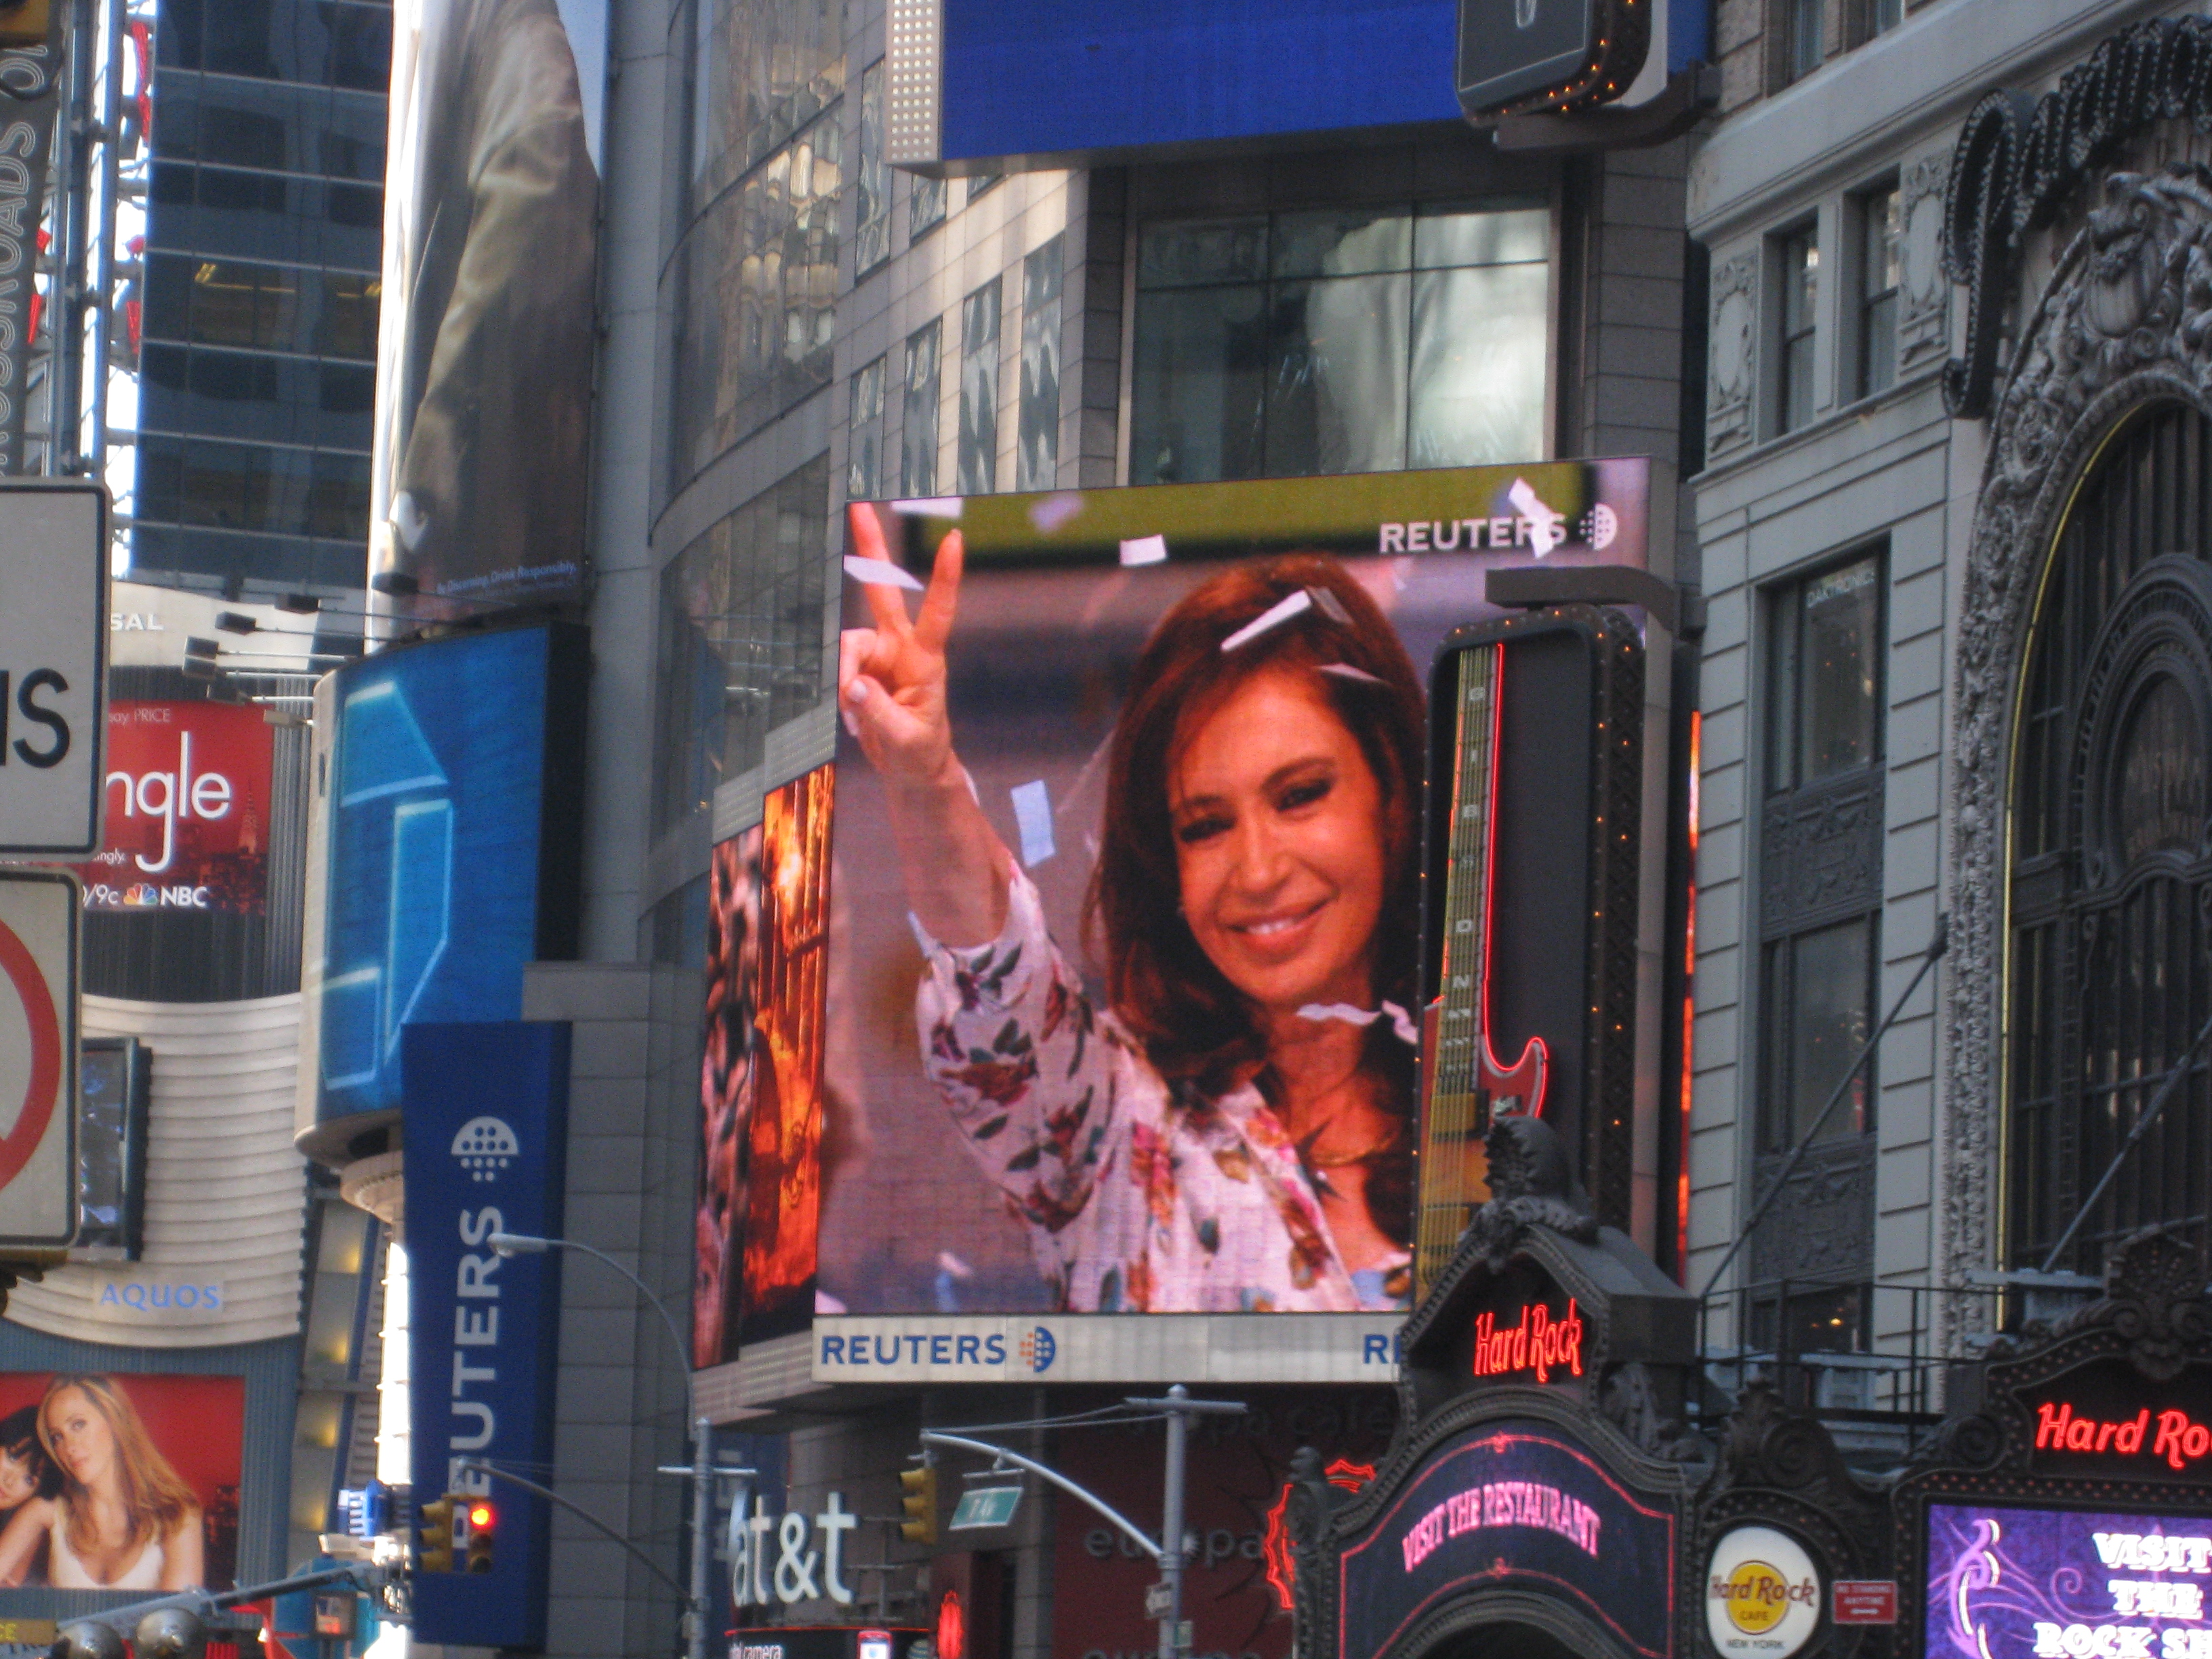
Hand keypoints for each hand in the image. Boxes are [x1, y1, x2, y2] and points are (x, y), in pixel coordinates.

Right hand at [839, 504, 963, 794]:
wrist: (911, 768)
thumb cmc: (919, 752)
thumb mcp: (904, 737)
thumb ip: (877, 711)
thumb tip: (852, 685)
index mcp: (925, 660)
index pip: (938, 611)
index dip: (944, 577)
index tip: (954, 539)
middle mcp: (900, 647)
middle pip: (882, 590)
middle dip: (870, 548)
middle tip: (858, 505)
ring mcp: (877, 655)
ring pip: (846, 644)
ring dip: (842, 677)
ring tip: (854, 713)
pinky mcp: (859, 668)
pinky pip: (838, 666)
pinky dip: (838, 690)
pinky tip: (851, 715)